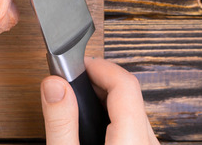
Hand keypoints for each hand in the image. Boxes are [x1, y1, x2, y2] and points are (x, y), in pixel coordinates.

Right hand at [40, 57, 158, 144]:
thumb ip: (60, 122)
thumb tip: (54, 85)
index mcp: (131, 141)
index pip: (125, 84)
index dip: (98, 66)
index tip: (75, 64)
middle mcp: (147, 143)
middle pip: (131, 94)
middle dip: (98, 81)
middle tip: (70, 82)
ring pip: (134, 109)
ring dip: (105, 99)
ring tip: (77, 103)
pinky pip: (134, 125)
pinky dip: (112, 116)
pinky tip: (91, 123)